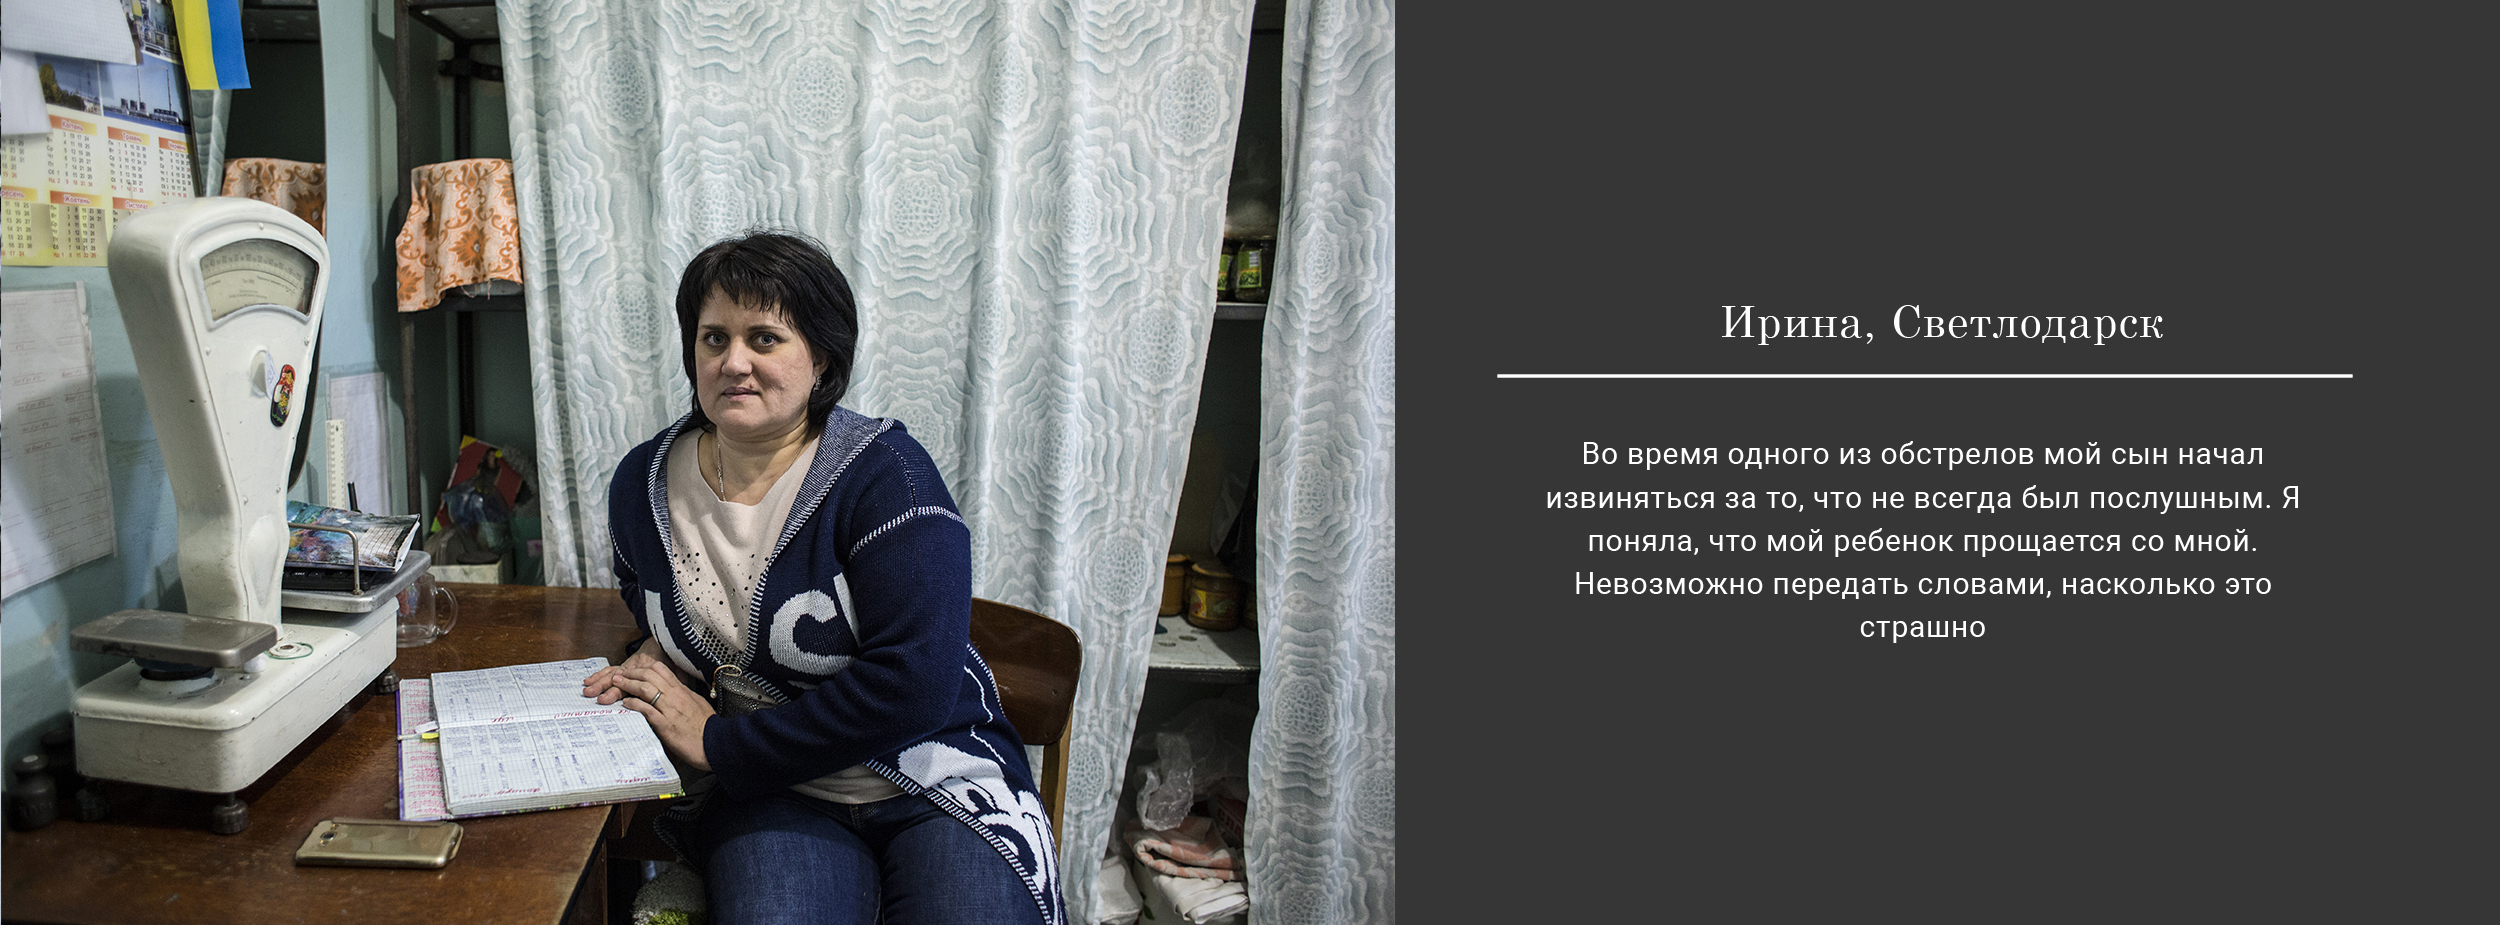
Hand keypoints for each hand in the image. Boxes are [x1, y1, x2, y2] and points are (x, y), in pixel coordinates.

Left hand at [584, 649, 714, 771]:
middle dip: (632, 673)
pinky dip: (634, 704)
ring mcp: (670, 709)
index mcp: (683, 690)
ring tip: (617, 684)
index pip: (661, 670)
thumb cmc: (707, 727)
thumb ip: (684, 696)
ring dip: (628, 685)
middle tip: (620, 674)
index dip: (644, 667)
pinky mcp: (665, 724)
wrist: (715, 743)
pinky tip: (626, 703)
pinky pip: (646, 709)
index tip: (634, 669)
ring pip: (646, 689)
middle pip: (650, 676)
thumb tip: (676, 692)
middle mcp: (675, 696)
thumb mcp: (697, 704)